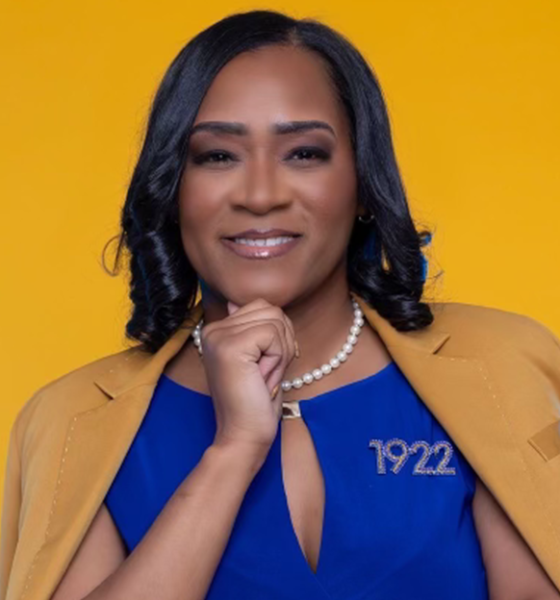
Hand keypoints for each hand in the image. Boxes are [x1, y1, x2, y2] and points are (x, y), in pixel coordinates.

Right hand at [200, 298, 297, 454]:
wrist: (243, 435)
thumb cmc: (255, 402)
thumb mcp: (258, 357)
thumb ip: (252, 329)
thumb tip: (237, 303)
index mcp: (218, 330)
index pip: (264, 306)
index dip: (278, 336)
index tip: (266, 364)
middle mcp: (213, 329)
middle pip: (272, 310)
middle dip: (281, 343)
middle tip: (265, 373)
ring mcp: (219, 336)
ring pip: (275, 319)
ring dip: (280, 351)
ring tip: (263, 376)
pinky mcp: (231, 346)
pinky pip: (273, 334)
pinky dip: (278, 358)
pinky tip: (262, 378)